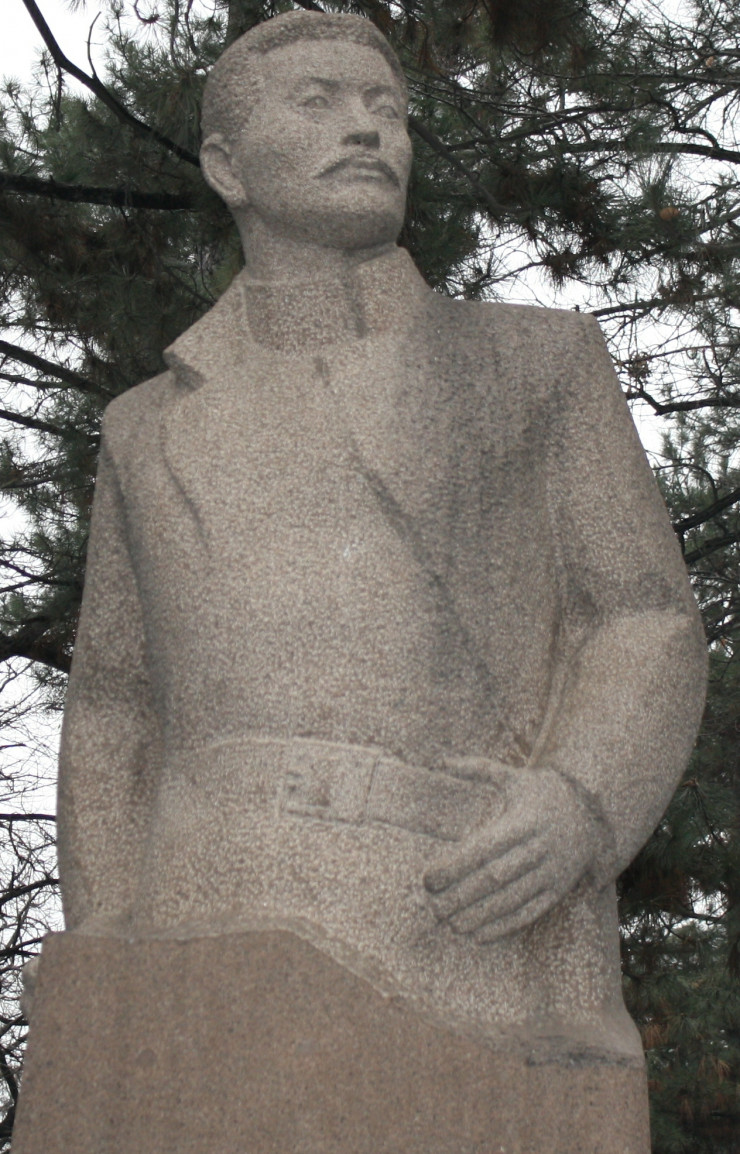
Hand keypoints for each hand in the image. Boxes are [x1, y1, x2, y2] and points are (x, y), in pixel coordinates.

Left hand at [423, 767, 601, 941]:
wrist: (593, 812)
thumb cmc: (543, 794)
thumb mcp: (515, 777)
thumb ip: (479, 769)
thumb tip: (443, 761)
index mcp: (524, 821)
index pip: (484, 848)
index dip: (455, 866)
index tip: (428, 879)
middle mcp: (539, 848)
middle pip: (495, 878)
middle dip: (462, 896)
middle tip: (434, 908)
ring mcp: (552, 871)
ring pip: (512, 899)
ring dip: (480, 916)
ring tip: (452, 925)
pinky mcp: (559, 889)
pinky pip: (531, 912)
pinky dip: (505, 926)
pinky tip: (480, 935)